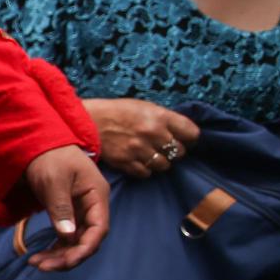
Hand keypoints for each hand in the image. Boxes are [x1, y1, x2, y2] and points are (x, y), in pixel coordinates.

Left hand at [21, 145, 109, 271]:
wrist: (39, 143)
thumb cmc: (49, 157)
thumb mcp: (53, 180)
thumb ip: (60, 207)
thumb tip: (67, 236)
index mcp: (96, 196)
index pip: (99, 229)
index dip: (85, 248)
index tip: (66, 262)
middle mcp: (92, 206)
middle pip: (87, 240)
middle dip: (67, 256)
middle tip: (41, 266)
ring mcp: (80, 211)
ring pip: (75, 242)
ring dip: (58, 256)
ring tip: (35, 264)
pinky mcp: (68, 214)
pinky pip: (65, 237)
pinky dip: (54, 248)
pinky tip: (38, 257)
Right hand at [83, 97, 199, 178]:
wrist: (88, 120)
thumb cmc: (117, 111)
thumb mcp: (144, 107)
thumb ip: (164, 119)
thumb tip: (181, 132)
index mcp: (160, 116)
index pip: (191, 133)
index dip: (190, 138)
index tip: (185, 139)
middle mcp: (152, 133)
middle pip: (180, 152)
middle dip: (174, 151)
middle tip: (165, 148)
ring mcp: (139, 149)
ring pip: (164, 165)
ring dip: (161, 162)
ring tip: (152, 156)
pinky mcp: (126, 162)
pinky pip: (146, 173)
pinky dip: (145, 170)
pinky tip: (140, 162)